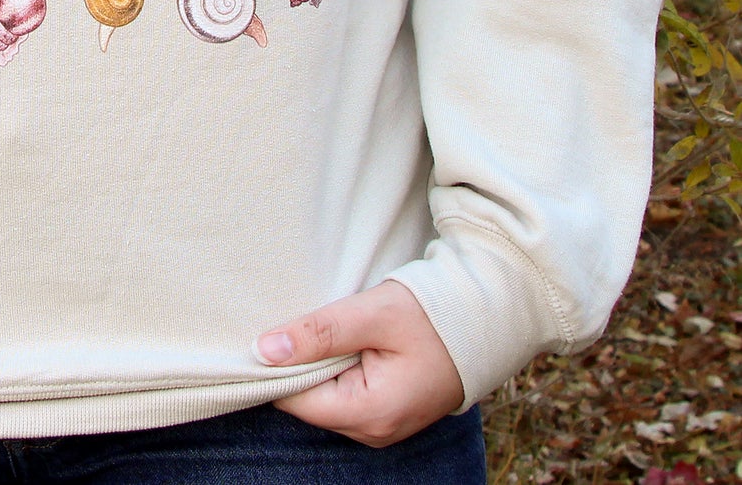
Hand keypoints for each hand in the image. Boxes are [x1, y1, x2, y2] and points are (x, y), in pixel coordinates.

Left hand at [252, 279, 463, 446]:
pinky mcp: (387, 412)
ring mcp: (382, 426)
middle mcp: (374, 431)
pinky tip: (345, 342)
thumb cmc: (429, 315)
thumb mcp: (371, 315)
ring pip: (324, 397)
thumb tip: (264, 350)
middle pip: (308, 402)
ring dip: (318, 364)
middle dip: (298, 364)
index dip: (276, 366)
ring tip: (330, 329)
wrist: (482, 321)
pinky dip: (336, 369)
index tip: (268, 331)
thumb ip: (318, 334)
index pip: (295, 400)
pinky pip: (343, 395)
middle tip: (304, 322)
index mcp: (370, 413)